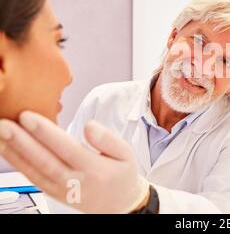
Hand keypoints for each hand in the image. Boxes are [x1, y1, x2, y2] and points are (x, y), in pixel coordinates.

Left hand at [0, 111, 148, 212]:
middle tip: (4, 125)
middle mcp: (76, 182)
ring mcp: (62, 190)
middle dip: (22, 142)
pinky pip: (33, 178)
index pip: (67, 149)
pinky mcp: (53, 193)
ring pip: (35, 171)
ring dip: (14, 153)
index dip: (46, 133)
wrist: (120, 205)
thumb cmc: (122, 174)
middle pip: (45, 161)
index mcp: (95, 170)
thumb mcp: (126, 153)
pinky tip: (6, 150)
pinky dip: (17, 164)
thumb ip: (108, 138)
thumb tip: (89, 126)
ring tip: (0, 135)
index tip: (27, 116)